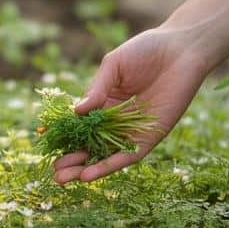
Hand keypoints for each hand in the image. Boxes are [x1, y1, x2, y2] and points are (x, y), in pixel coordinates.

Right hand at [52, 27, 213, 183]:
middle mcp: (117, 122)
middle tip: (54, 173)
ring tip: (63, 178)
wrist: (182, 49)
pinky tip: (90, 174)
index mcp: (104, 103)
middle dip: (71, 160)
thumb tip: (75, 112)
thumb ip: (97, 89)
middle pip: (90, 145)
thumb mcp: (114, 66)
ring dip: (84, 168)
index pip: (80, 126)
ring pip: (105, 156)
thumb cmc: (146, 50)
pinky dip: (109, 166)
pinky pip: (128, 156)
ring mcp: (133, 131)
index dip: (64, 137)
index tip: (47, 145)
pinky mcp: (150, 137)